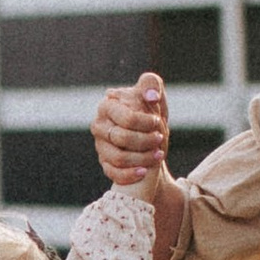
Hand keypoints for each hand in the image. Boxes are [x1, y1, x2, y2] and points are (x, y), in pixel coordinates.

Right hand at [92, 72, 172, 187]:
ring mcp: (100, 146)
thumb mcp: (153, 95)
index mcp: (107, 105)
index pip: (126, 118)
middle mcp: (99, 126)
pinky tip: (145, 171)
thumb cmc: (149, 112)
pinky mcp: (105, 163)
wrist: (149, 137)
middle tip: (160, 138)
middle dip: (146, 140)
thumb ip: (151, 85)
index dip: (145, 122)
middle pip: (122, 138)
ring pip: (118, 158)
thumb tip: (151, 96)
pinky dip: (131, 174)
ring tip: (158, 154)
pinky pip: (114, 173)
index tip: (157, 122)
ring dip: (142, 158)